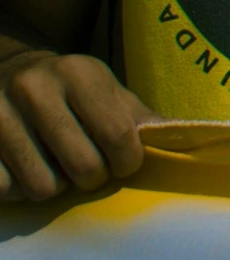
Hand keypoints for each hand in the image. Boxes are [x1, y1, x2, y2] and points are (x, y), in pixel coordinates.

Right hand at [0, 49, 154, 199]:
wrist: (6, 70)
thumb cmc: (70, 90)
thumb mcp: (107, 91)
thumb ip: (140, 118)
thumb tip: (182, 139)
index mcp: (77, 72)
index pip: (117, 135)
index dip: (127, 161)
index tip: (124, 163)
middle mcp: (33, 88)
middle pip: (82, 166)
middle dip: (93, 178)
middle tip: (88, 169)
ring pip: (42, 186)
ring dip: (55, 187)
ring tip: (55, 166)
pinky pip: (5, 189)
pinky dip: (18, 189)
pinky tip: (23, 168)